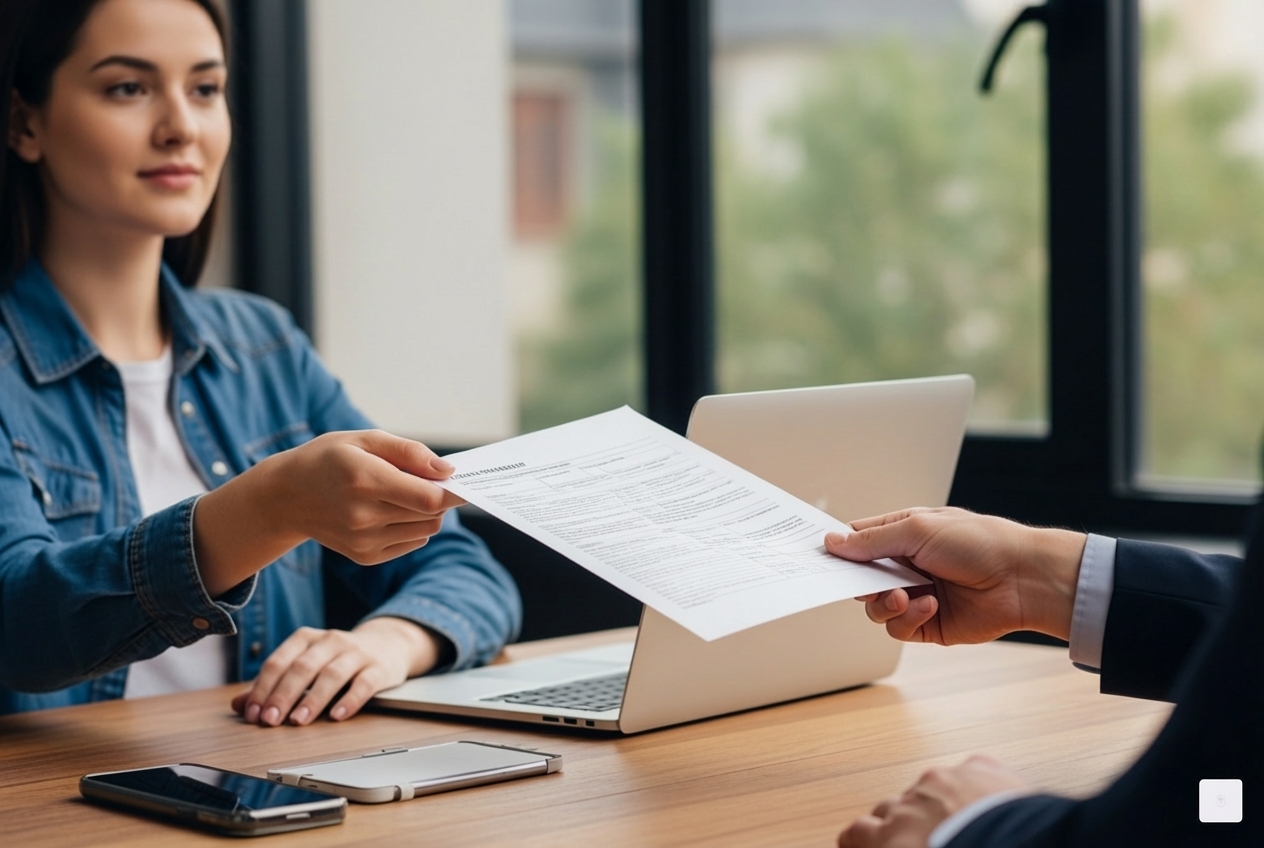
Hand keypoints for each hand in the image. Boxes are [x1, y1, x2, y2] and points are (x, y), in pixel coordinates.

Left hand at [232, 617, 441, 726]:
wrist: (388, 644)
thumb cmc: (338, 658)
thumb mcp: (305, 664)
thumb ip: (273, 684)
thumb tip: (239, 705)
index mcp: (306, 639)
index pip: (279, 661)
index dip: (263, 688)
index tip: (253, 713)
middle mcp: (330, 641)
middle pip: (303, 667)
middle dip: (284, 695)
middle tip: (271, 720)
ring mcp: (356, 653)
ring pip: (332, 674)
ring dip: (313, 699)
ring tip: (299, 721)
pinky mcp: (378, 667)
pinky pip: (364, 683)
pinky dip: (350, 700)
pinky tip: (337, 715)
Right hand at [261, 430, 465, 563]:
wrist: (286, 496)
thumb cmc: (329, 459)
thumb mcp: (365, 439)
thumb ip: (409, 452)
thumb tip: (446, 470)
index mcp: (365, 481)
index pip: (429, 498)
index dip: (454, 491)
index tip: (467, 481)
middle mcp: (364, 516)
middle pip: (431, 514)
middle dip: (440, 497)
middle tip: (429, 479)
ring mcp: (364, 540)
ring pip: (426, 529)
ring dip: (428, 511)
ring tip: (405, 493)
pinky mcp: (365, 556)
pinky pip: (412, 541)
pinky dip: (413, 526)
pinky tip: (391, 510)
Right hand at [825, 507, 1084, 643]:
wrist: (1022, 579)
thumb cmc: (979, 542)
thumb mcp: (917, 529)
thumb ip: (871, 540)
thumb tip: (832, 542)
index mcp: (902, 534)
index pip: (858, 542)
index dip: (839, 550)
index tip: (820, 559)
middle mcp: (906, 565)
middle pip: (860, 579)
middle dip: (857, 582)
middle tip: (863, 582)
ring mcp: (915, 595)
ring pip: (874, 608)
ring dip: (885, 603)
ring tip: (907, 595)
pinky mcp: (927, 624)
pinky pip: (898, 628)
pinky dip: (908, 618)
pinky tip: (929, 605)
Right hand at [838, 755, 1030, 847]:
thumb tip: (903, 845)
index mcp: (894, 838)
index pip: (856, 832)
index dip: (857, 838)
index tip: (858, 841)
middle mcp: (912, 804)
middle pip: (888, 807)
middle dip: (896, 820)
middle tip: (913, 837)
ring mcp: (946, 781)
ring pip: (928, 788)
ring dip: (936, 803)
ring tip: (957, 823)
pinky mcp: (981, 768)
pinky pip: (970, 774)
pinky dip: (973, 787)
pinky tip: (987, 803)